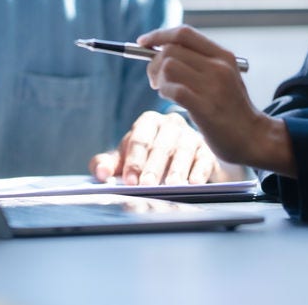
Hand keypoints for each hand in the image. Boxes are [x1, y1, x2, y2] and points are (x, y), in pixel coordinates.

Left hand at [90, 111, 242, 184]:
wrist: (180, 165)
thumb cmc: (147, 160)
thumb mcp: (125, 160)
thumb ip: (108, 164)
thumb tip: (100, 173)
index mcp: (148, 122)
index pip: (139, 139)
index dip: (134, 161)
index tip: (129, 180)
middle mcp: (170, 124)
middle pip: (161, 145)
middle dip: (153, 167)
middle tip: (147, 185)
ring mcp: (191, 135)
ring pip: (183, 150)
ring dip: (177, 169)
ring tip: (171, 185)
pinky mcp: (207, 150)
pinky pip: (204, 159)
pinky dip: (199, 171)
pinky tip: (194, 183)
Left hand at [138, 26, 293, 175]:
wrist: (253, 137)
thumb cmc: (229, 108)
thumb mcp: (222, 77)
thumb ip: (196, 62)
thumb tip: (155, 52)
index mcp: (224, 56)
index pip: (184, 33)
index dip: (159, 35)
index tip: (142, 42)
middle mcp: (219, 67)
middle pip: (171, 50)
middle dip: (153, 63)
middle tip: (155, 80)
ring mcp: (214, 87)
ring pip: (168, 66)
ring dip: (158, 79)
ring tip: (165, 91)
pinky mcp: (206, 107)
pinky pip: (173, 89)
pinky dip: (164, 91)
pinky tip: (170, 98)